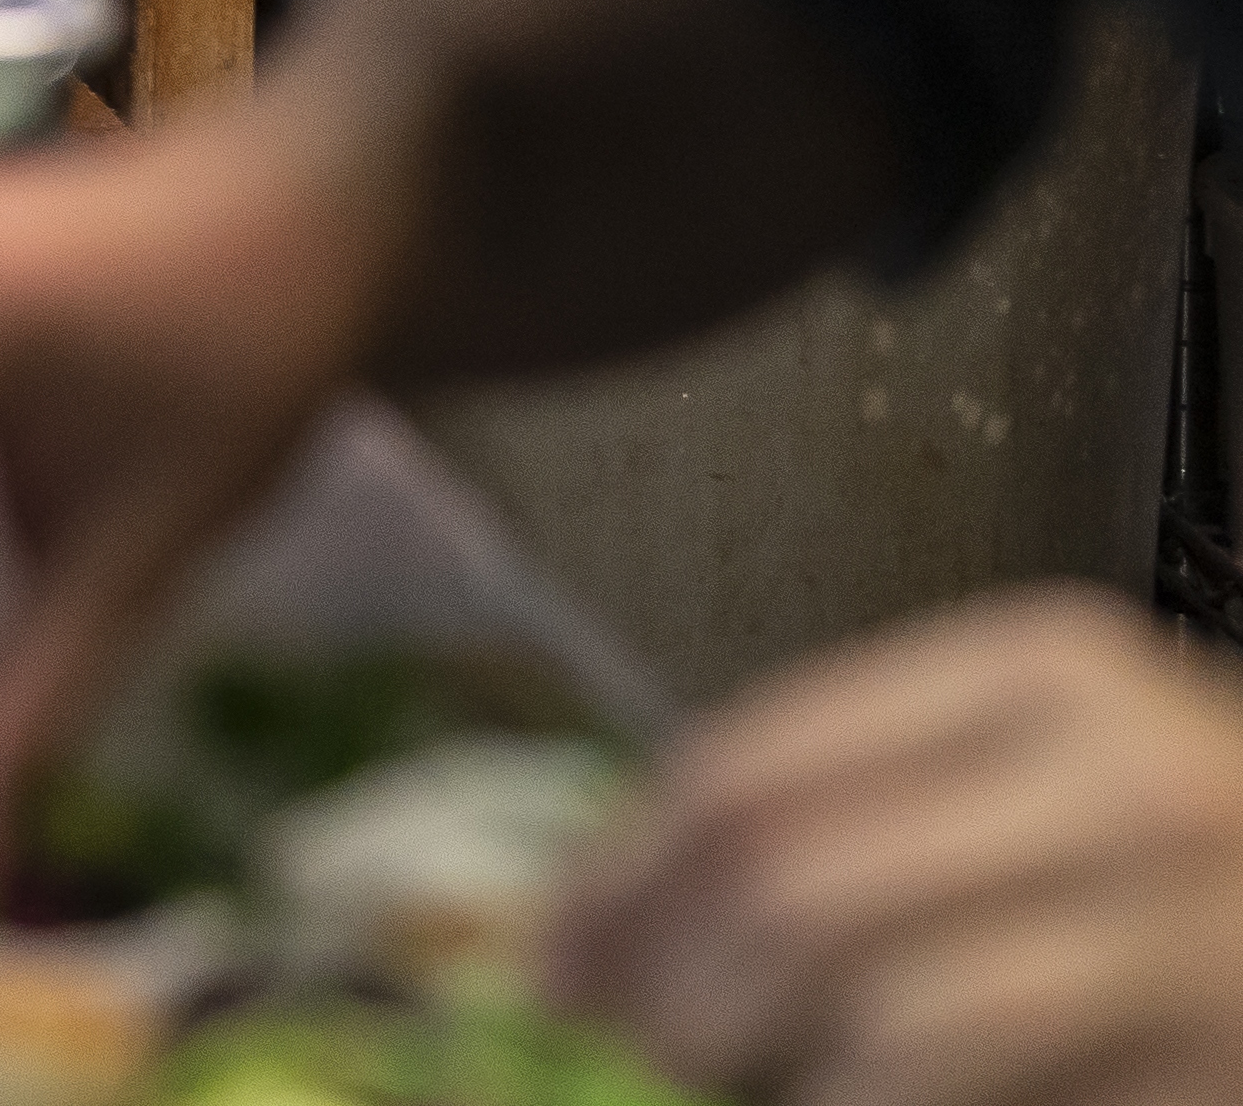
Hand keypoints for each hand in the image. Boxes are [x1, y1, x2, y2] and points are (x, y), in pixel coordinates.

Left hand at [562, 591, 1242, 1105]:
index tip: (562, 946)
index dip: (625, 877)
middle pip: (794, 896)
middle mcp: (1114, 792)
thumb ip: (865, 801)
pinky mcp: (1205, 1077)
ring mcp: (1181, 943)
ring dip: (777, 1077)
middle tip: (637, 1037)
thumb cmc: (1210, 846)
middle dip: (676, 989)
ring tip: (742, 1085)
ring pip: (887, 1030)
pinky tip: (854, 1104)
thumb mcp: (1046, 760)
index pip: (751, 772)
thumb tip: (626, 912)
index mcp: (1041, 678)